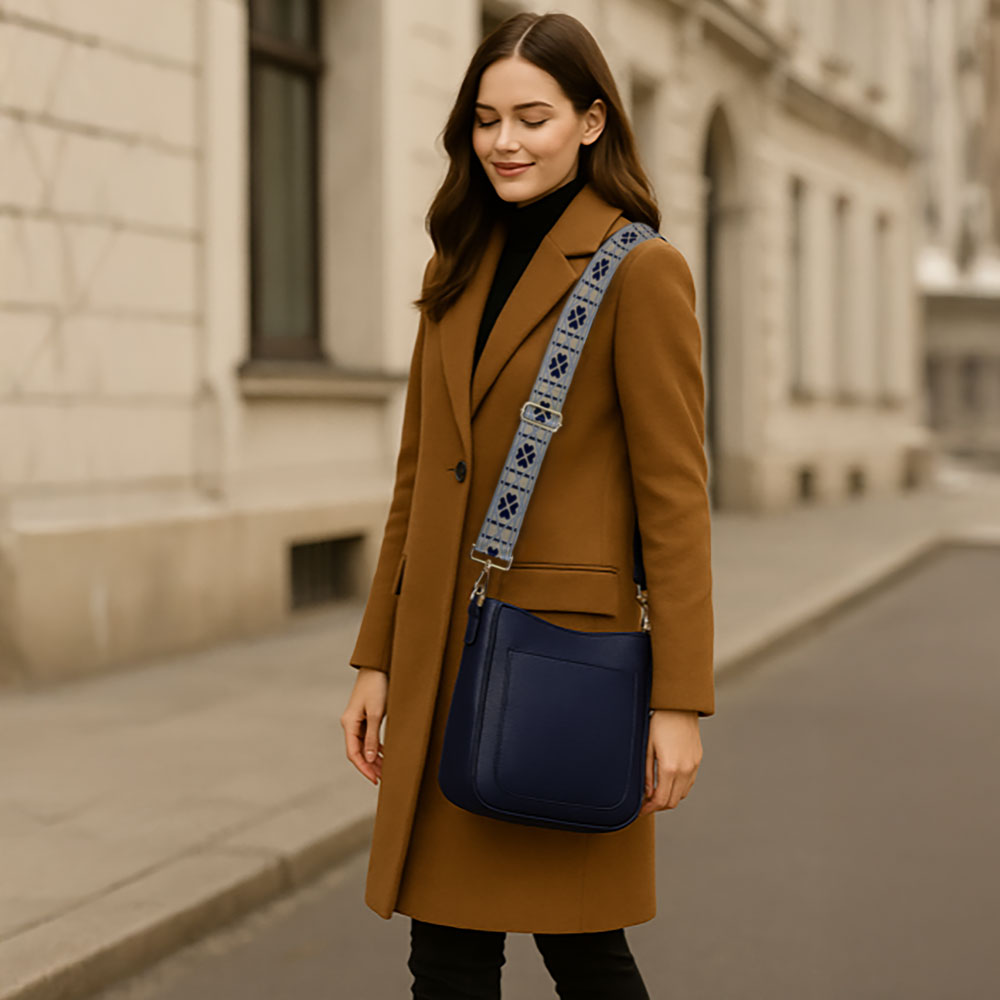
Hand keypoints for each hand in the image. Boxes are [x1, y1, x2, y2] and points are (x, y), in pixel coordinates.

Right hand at [340, 667, 387, 784]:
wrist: (378, 666)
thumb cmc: (376, 687)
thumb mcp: (375, 713)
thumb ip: (372, 736)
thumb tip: (370, 759)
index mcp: (349, 723)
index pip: (353, 753)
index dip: (364, 768)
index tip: (375, 780)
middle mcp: (350, 723)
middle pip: (358, 751)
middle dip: (370, 766)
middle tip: (382, 779)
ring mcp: (357, 720)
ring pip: (364, 745)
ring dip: (374, 758)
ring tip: (385, 770)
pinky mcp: (365, 716)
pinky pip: (368, 736)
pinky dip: (376, 747)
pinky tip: (385, 754)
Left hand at [638, 708, 701, 815]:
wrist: (679, 706)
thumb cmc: (658, 723)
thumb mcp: (646, 748)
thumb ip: (646, 774)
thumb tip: (646, 794)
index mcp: (670, 768)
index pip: (661, 800)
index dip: (649, 809)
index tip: (640, 811)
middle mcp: (685, 770)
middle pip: (673, 801)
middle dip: (658, 806)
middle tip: (645, 804)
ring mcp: (693, 765)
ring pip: (682, 793)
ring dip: (669, 797)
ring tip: (654, 793)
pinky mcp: (698, 760)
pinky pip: (689, 782)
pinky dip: (678, 788)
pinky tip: (667, 782)